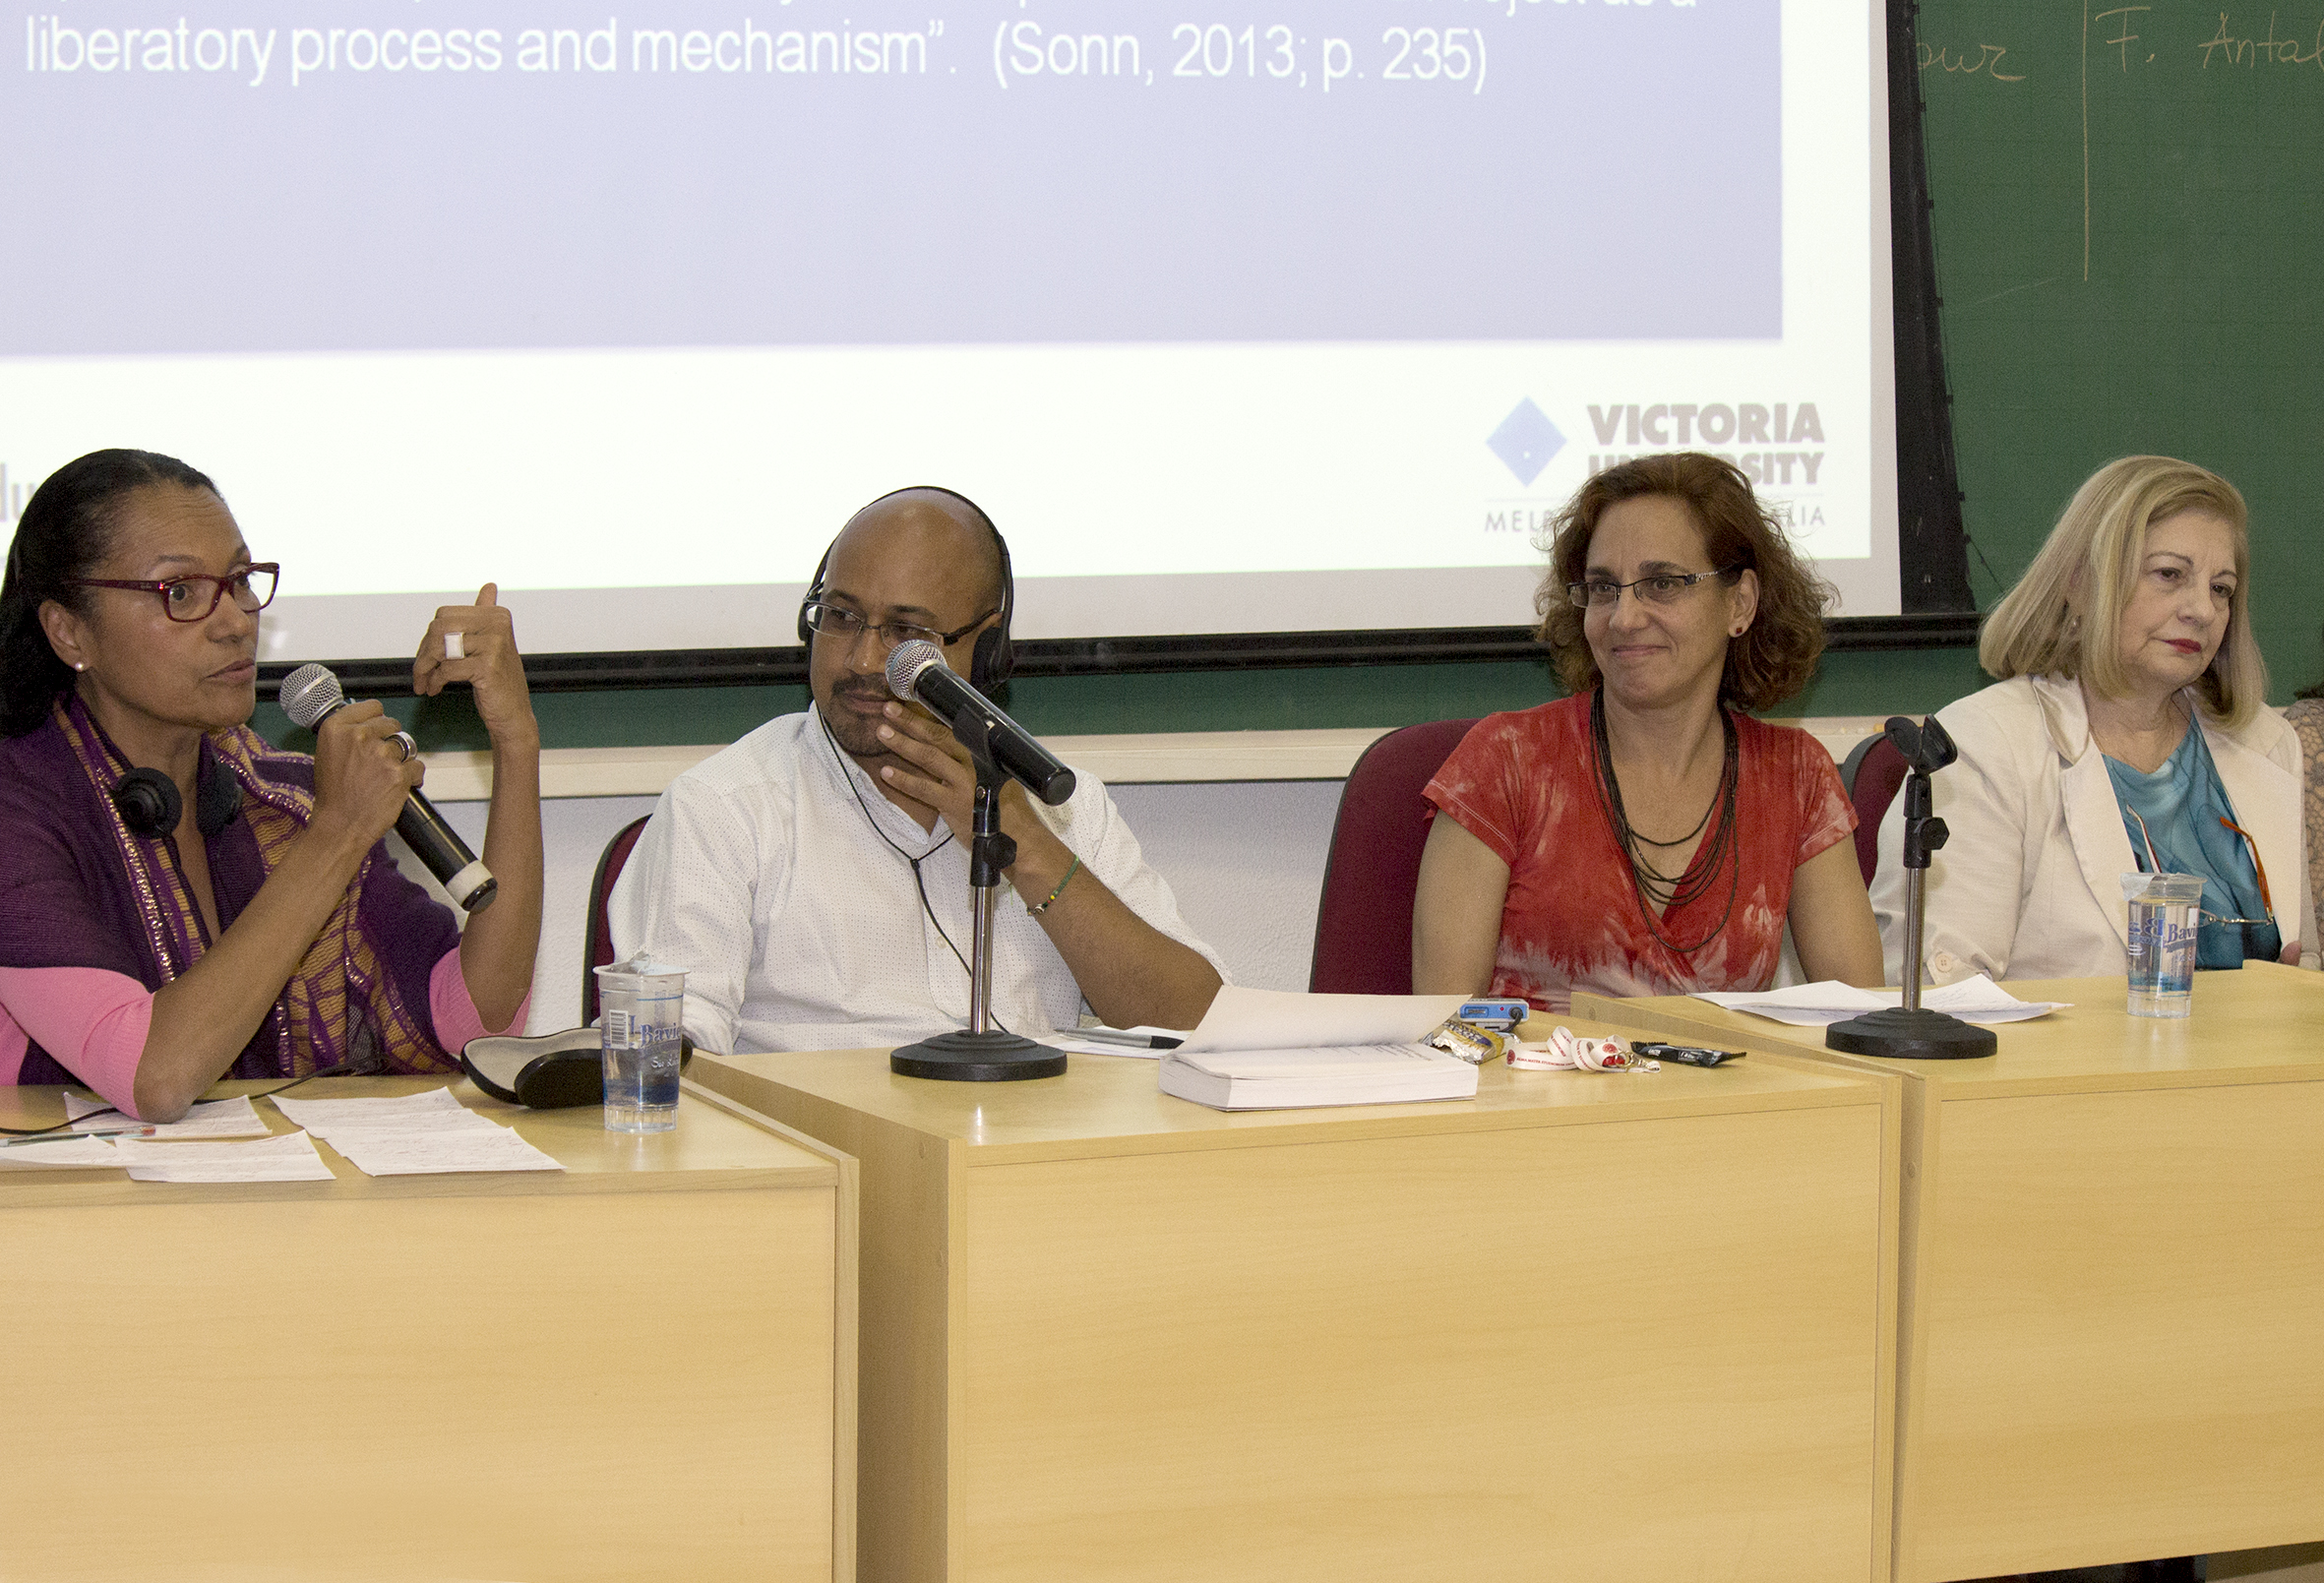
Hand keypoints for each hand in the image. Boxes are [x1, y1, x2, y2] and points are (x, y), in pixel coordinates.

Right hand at [308, 699, 423, 848]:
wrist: (339, 824)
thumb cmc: (333, 794)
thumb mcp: (328, 753)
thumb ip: (347, 734)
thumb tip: (369, 723)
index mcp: (337, 728)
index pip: (373, 707)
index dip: (378, 719)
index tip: (378, 729)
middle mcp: (359, 736)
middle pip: (392, 724)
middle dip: (391, 740)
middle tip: (380, 759)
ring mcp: (381, 753)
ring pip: (406, 746)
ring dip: (402, 760)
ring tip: (386, 777)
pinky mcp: (399, 772)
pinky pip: (417, 766)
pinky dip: (412, 777)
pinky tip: (398, 786)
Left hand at [414, 583, 536, 748]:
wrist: (513, 713)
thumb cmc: (497, 680)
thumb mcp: (491, 643)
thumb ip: (487, 613)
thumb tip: (489, 587)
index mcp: (497, 614)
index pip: (444, 615)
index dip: (429, 637)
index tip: (427, 656)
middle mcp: (498, 625)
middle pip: (439, 629)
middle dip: (423, 653)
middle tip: (420, 673)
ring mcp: (494, 644)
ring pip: (440, 648)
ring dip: (425, 669)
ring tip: (426, 682)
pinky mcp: (487, 666)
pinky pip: (447, 668)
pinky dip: (436, 681)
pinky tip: (436, 689)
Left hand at [873, 701, 1014, 837]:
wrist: (1018, 835)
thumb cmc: (1006, 808)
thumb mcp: (994, 777)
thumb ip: (971, 763)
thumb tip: (947, 750)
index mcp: (981, 753)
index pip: (950, 729)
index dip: (928, 716)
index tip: (909, 705)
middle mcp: (973, 762)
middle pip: (937, 736)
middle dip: (911, 721)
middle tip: (889, 710)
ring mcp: (963, 782)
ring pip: (928, 757)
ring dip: (903, 744)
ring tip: (883, 733)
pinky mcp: (953, 803)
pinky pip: (924, 788)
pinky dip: (904, 780)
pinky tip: (887, 773)